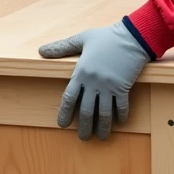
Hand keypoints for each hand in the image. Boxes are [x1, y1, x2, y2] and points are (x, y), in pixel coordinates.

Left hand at [38, 20, 150, 140]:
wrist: (132, 36)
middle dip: (83, 126)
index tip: (62, 125)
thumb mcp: (82, 39)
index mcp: (81, 72)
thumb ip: (62, 47)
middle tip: (83, 137)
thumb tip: (42, 51)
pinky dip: (120, 115)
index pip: (69, 98)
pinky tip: (120, 122)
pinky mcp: (124, 87)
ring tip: (101, 137)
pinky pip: (121, 106)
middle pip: (85, 110)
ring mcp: (109, 86)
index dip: (64, 113)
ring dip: (102, 126)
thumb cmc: (105, 36)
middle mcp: (93, 82)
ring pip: (103, 113)